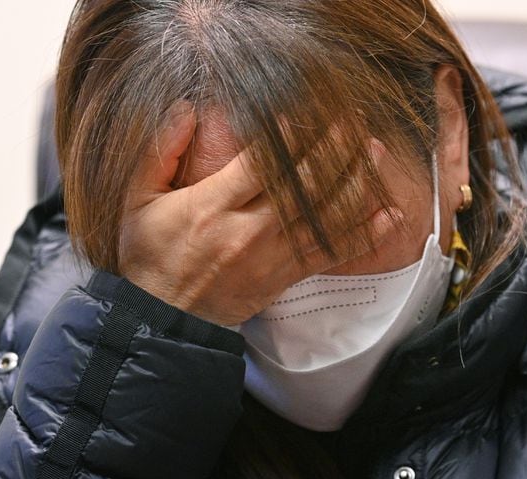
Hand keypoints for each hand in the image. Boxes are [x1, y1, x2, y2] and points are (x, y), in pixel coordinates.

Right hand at [118, 103, 400, 325]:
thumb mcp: (138, 201)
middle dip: (334, 153)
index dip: (292, 136)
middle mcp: (247, 230)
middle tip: (356, 125)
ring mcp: (271, 256)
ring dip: (357, 186)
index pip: (261, 163)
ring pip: (324, 217)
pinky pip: (330, 253)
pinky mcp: (284, 277)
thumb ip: (160, 151)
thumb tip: (186, 109)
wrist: (161, 320)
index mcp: (211, 206)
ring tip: (379, 157)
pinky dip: (363, 235)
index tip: (313, 113)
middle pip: (302, 186)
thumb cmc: (149, 257)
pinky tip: (388, 217)